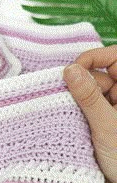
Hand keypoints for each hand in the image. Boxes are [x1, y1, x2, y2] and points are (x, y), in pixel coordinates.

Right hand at [63, 45, 116, 182]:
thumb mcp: (106, 125)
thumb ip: (88, 96)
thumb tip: (70, 69)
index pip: (115, 57)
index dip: (94, 58)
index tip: (73, 70)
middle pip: (99, 74)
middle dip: (82, 86)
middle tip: (72, 103)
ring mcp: (114, 106)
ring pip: (91, 91)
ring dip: (79, 101)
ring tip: (77, 119)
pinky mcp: (105, 117)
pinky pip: (89, 106)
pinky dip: (80, 112)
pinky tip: (77, 122)